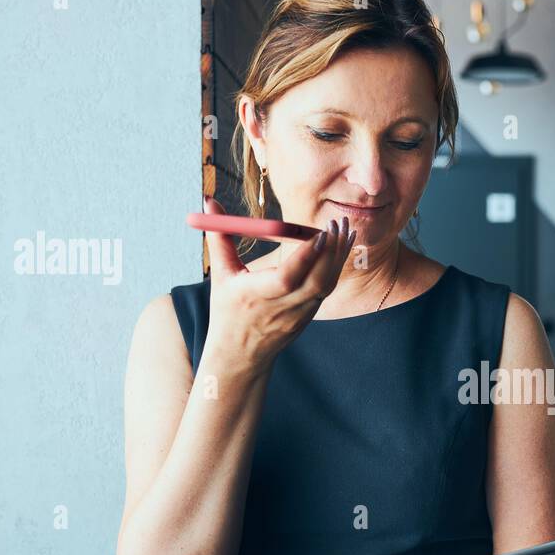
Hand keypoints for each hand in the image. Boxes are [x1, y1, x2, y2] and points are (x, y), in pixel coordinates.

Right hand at [200, 196, 353, 373]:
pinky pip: (325, 290)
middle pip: (315, 280)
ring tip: (345, 229)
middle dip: (331, 251)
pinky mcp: (308, 317)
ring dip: (338, 257)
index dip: (306, 257)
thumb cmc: (227, 309)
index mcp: (254, 296)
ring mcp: (298, 315)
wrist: (240, 354)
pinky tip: (340, 247)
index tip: (320, 233)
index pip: (287, 278)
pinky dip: (335, 268)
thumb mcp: (220, 275)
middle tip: (338, 222)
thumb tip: (209, 200)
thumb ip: (219, 237)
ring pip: (325, 285)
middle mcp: (280, 308)